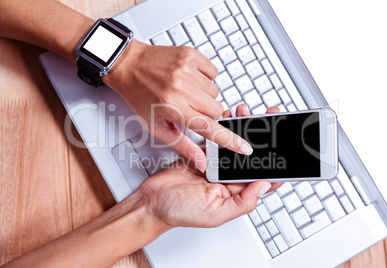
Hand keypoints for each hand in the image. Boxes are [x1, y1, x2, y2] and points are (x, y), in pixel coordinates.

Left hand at [103, 41, 252, 171]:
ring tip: (185, 90)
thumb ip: (183, 145)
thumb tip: (202, 162)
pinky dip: (204, 77)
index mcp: (174, 107)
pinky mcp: (191, 54)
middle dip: (207, 112)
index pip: (209, 128)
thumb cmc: (140, 96)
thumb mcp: (157, 126)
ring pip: (216, 91)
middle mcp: (182, 87)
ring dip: (204, 94)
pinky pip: (213, 72)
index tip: (246, 147)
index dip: (230, 140)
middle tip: (190, 108)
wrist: (129, 65)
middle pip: (217, 109)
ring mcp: (187, 69)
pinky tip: (188, 78)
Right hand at [138, 104, 283, 228]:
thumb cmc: (178, 212)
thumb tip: (265, 186)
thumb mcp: (214, 213)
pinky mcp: (204, 156)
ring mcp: (217, 166)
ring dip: (244, 129)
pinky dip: (225, 129)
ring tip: (249, 114)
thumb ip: (242, 202)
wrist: (151, 201)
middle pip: (253, 157)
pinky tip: (230, 118)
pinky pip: (219, 140)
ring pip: (237, 146)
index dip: (278, 163)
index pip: (264, 178)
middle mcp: (229, 180)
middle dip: (263, 138)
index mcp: (237, 194)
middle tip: (271, 119)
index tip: (287, 146)